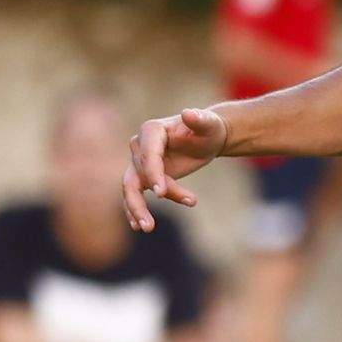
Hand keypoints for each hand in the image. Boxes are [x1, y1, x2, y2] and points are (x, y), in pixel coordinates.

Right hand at [126, 106, 227, 229]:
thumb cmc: (208, 129)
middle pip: (138, 174)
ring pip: (132, 187)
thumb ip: (200, 119)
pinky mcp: (144, 175)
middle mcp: (139, 145)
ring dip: (137, 208)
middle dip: (140, 199)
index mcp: (151, 131)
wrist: (206, 137)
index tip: (161, 193)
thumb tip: (190, 113)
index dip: (153, 173)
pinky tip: (138, 226)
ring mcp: (139, 161)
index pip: (148, 155)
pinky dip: (134, 209)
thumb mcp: (209, 124)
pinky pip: (135, 193)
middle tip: (149, 223)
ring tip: (148, 228)